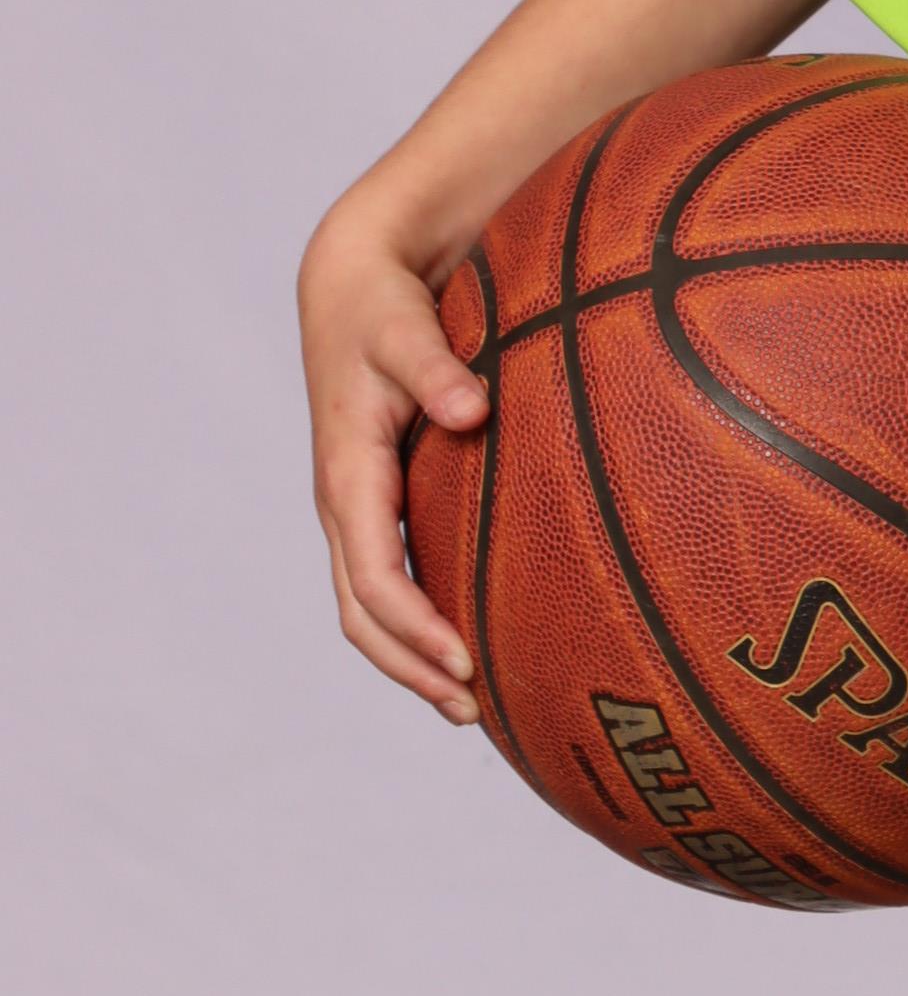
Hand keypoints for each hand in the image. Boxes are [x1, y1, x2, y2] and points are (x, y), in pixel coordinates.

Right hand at [299, 201, 490, 722]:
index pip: (373, 578)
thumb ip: (435, 367)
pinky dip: (422, 620)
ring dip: (414, 659)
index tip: (465, 664)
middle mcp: (344, 505)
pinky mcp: (378, 501)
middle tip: (476, 711)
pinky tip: (474, 639)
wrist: (351, 284)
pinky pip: (391, 579)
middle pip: (365, 616)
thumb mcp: (404, 329)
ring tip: (474, 703)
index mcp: (346, 478)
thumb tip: (470, 409)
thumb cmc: (381, 307)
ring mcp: (358, 509)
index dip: (415, 629)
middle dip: (412, 668)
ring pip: (372, 608)